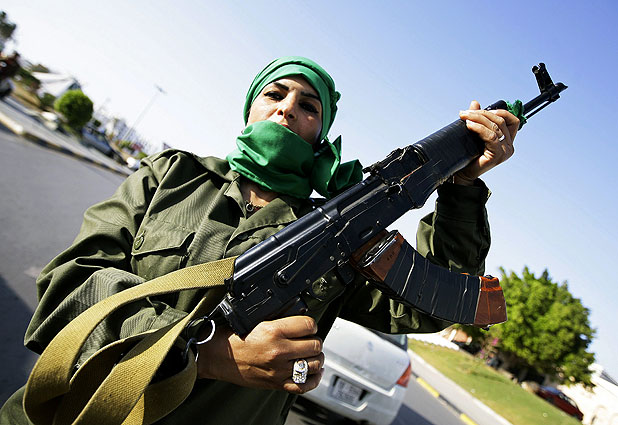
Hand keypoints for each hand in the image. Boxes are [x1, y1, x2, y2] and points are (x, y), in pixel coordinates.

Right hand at [196, 316, 323, 393]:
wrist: (218, 357)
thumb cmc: (233, 338)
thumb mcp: (256, 320)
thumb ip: (279, 321)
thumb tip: (299, 322)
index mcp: (273, 331)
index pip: (308, 325)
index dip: (311, 324)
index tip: (308, 326)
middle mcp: (278, 351)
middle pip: (314, 345)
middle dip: (315, 340)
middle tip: (309, 339)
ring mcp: (279, 369)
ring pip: (313, 364)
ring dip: (316, 358)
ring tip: (312, 354)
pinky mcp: (276, 383)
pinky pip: (304, 385)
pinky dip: (313, 379)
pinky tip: (314, 372)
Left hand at [454, 100, 518, 184]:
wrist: (462, 175)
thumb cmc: (468, 157)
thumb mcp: (474, 134)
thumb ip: (477, 119)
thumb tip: (475, 103)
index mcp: (507, 140)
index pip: (512, 120)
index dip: (499, 111)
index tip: (481, 110)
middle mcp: (509, 146)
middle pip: (500, 121)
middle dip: (482, 114)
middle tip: (465, 113)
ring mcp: (504, 151)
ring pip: (495, 127)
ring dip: (478, 119)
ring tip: (464, 117)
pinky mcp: (497, 155)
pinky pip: (490, 137)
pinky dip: (479, 129)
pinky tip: (469, 125)